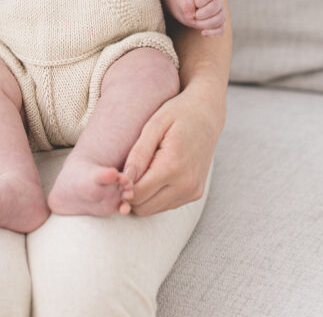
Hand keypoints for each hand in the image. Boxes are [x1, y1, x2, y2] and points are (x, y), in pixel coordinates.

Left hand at [123, 88, 219, 215]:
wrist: (207, 115)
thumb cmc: (177, 113)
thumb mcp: (154, 124)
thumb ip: (139, 153)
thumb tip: (125, 178)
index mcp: (173, 166)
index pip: (137, 194)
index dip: (121, 188)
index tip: (115, 174)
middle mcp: (186, 185)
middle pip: (143, 208)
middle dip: (129, 195)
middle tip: (123, 174)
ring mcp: (192, 192)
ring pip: (153, 210)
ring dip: (141, 197)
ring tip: (138, 172)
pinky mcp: (195, 194)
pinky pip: (166, 205)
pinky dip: (154, 196)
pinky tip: (152, 175)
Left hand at [172, 0, 225, 35]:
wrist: (190, 2)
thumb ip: (185, 2)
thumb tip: (190, 15)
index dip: (198, 2)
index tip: (193, 4)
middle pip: (214, 8)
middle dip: (201, 15)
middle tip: (192, 16)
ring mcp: (220, 10)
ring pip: (219, 19)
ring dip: (205, 24)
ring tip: (195, 23)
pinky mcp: (220, 21)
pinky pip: (222, 29)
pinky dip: (213, 32)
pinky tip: (203, 33)